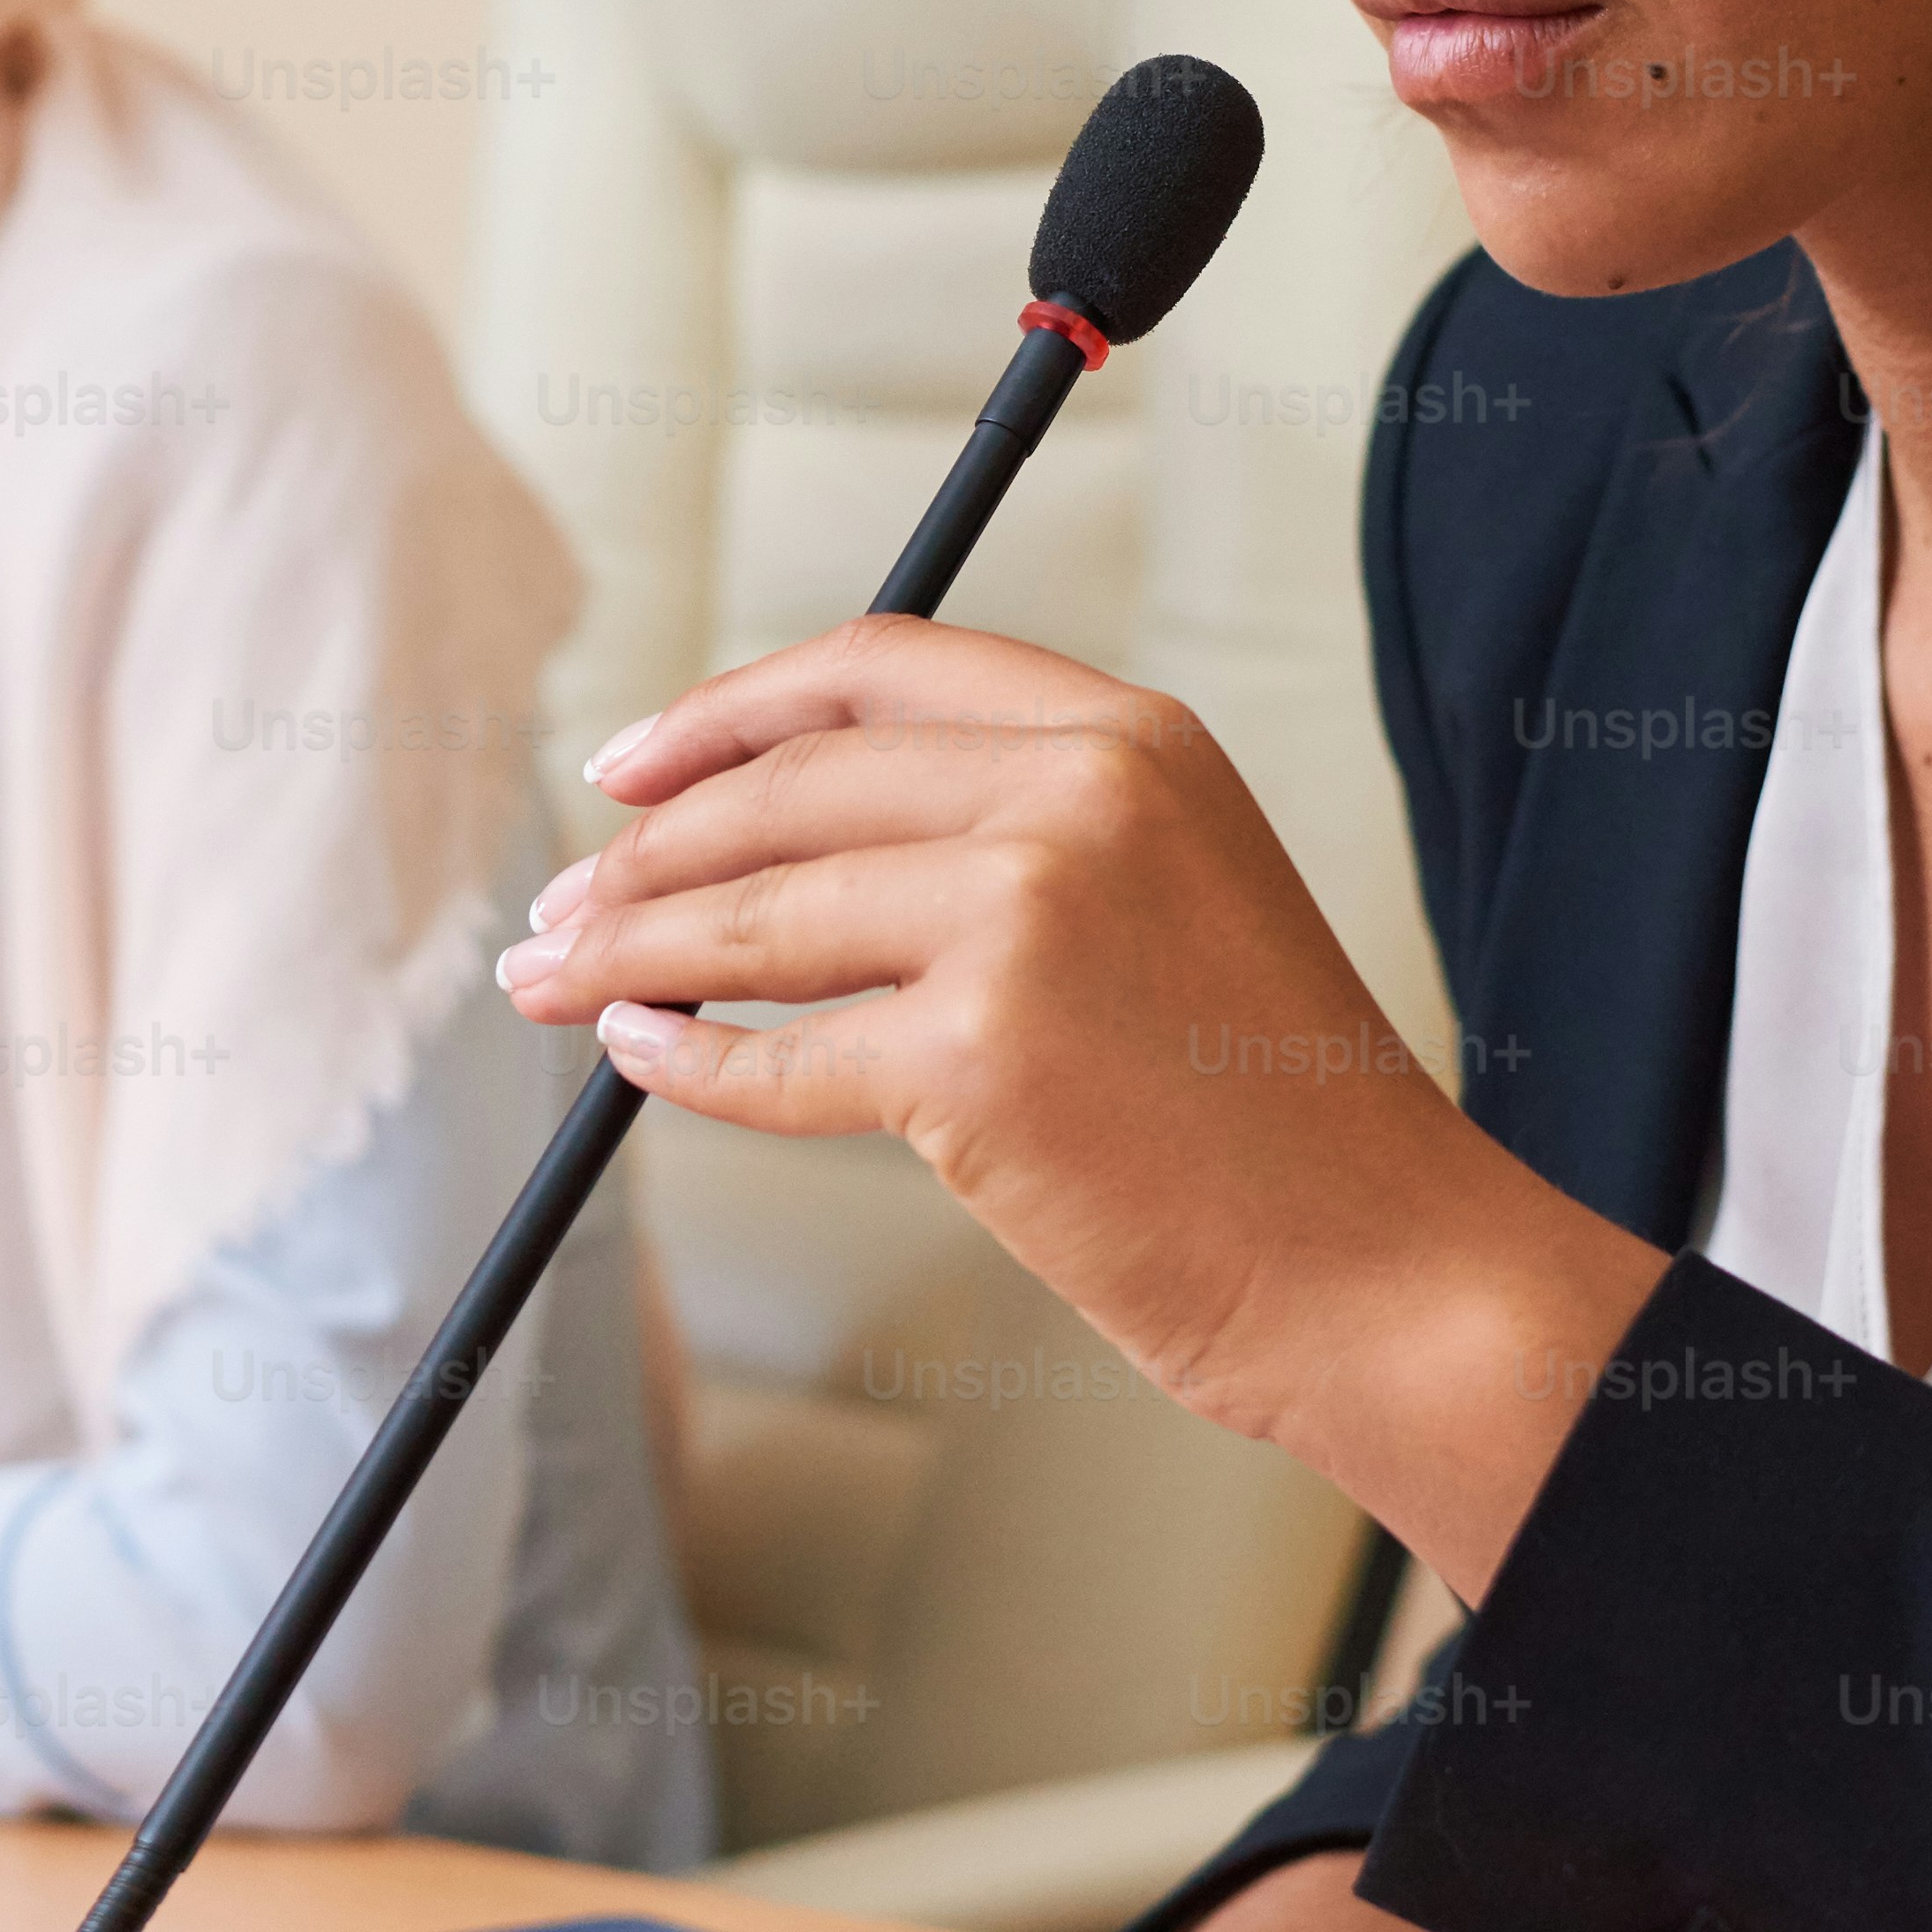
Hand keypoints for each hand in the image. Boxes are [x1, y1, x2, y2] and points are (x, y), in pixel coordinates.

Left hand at [498, 617, 1661, 1581]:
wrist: (1380, 1266)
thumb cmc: (1266, 1112)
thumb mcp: (1171, 894)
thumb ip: (1015, 830)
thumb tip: (777, 836)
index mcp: (1129, 736)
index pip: (876, 665)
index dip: (729, 708)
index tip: (630, 763)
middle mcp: (1078, 797)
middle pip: (790, 786)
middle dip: (647, 847)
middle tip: (561, 900)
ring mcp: (1025, 920)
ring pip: (758, 918)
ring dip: (627, 949)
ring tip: (551, 977)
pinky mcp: (978, 1058)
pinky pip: (776, 1060)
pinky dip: (683, 1066)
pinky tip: (634, 1059)